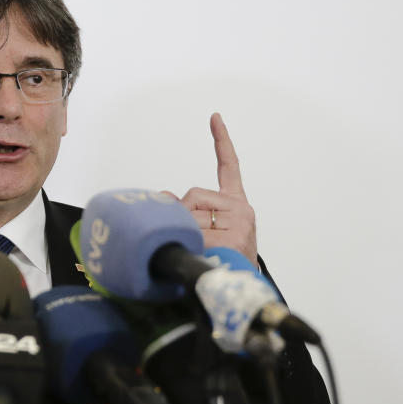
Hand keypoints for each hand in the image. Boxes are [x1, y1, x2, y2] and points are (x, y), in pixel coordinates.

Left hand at [168, 113, 257, 265]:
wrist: (240, 285)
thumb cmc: (221, 258)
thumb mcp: (203, 230)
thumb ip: (184, 210)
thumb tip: (162, 197)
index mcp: (234, 203)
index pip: (229, 167)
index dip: (222, 142)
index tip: (215, 118)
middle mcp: (240, 209)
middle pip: (193, 196)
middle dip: (182, 215)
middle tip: (192, 239)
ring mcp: (241, 223)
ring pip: (191, 215)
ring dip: (185, 232)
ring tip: (200, 252)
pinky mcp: (236, 237)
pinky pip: (196, 233)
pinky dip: (190, 244)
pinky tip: (203, 254)